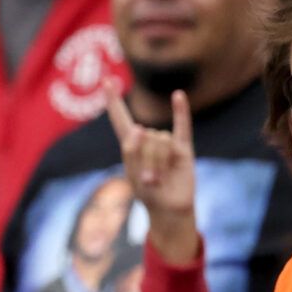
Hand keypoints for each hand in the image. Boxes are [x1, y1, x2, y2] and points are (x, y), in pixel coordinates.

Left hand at [105, 84, 198, 265]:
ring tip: (159, 179)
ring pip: (160, 141)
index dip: (113, 101)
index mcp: (131, 144)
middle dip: (145, 159)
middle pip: (145, 136)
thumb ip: (132, 150)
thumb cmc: (148, 195)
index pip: (120, 118)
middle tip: (148, 180)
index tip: (107, 81)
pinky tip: (178, 95)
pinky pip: (183, 126)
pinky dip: (180, 110)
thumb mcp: (131, 174)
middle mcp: (149, 140)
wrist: (170, 210)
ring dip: (158, 162)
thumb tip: (143, 127)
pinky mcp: (184, 149)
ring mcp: (167, 143)